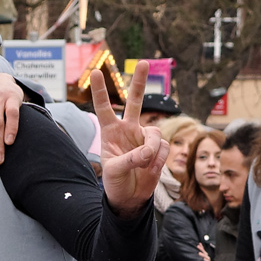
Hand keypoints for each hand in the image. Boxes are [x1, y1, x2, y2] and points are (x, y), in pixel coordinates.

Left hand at [91, 63, 166, 212]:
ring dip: (152, 149)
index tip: (96, 72)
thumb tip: (149, 152)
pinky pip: (164, 147)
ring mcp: (144, 138)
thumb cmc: (115, 183)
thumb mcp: (115, 171)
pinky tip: (152, 169)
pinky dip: (159, 159)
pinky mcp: (158, 149)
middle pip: (135, 101)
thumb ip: (130, 159)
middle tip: (143, 62)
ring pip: (155, 133)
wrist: (130, 198)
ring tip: (146, 164)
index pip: (104, 108)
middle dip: (139, 82)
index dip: (100, 91)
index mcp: (110, 132)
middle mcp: (128, 130)